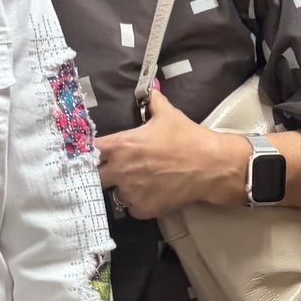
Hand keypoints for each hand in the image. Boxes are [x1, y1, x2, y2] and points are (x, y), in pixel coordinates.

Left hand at [96, 85, 241, 219]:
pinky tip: (152, 195)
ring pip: (115, 194)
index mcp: (122, 145)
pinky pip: (132, 209)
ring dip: (123, 189)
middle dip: (103, 174)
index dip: (89, 152)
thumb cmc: (189, 139)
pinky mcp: (144, 209)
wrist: (211, 166)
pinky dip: (139, 204)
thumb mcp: (169, 115)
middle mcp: (121, 170)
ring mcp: (131, 192)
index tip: (95, 154)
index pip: (89, 151)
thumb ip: (153, 102)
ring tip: (141, 183)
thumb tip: (150, 91)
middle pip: (94, 177)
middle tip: (115, 171)